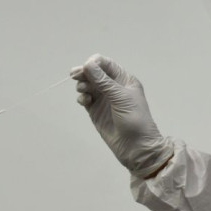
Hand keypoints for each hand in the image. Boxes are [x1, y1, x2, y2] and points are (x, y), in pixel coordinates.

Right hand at [71, 54, 173, 177]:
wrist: (136, 147)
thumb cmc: (134, 119)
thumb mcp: (121, 98)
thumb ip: (104, 81)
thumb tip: (88, 64)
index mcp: (124, 80)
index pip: (107, 64)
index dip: (95, 63)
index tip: (85, 67)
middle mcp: (113, 87)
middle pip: (94, 73)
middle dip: (84, 72)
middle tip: (75, 76)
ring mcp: (104, 99)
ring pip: (88, 85)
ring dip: (82, 85)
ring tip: (83, 91)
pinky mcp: (96, 111)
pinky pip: (85, 98)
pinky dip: (82, 97)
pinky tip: (85, 102)